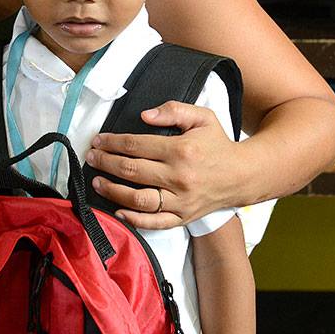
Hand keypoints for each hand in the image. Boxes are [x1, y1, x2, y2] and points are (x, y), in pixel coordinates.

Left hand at [84, 101, 240, 229]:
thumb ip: (174, 110)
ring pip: (138, 199)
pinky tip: (118, 211)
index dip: (112, 142)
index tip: (99, 140)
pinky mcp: (183, 217)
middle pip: (132, 171)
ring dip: (112, 190)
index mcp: (181, 151)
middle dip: (106, 163)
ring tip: (97, 182)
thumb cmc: (219, 144)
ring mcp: (180, 201)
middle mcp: (179, 178)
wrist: (242, 175)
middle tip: (92, 157)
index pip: (136, 146)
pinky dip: (134, 219)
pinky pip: (154, 223)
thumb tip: (145, 115)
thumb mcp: (202, 117)